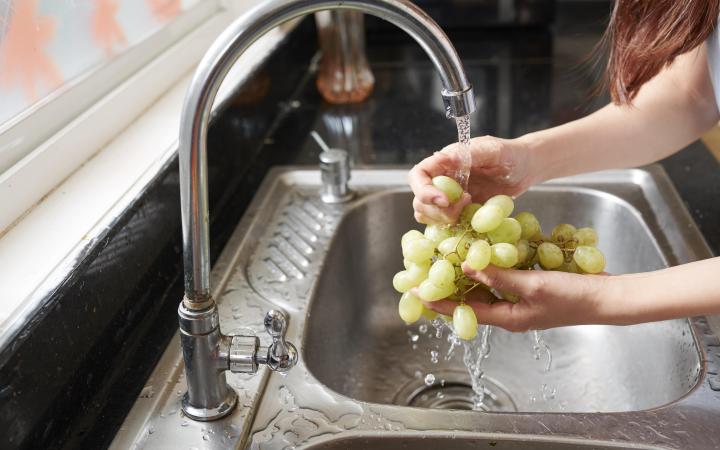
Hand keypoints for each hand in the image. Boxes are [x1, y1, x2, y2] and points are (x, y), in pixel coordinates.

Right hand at [408, 136, 535, 223]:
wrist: (524, 169)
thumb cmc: (510, 155)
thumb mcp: (494, 150)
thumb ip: (472, 153)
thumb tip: (448, 157)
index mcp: (444, 162)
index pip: (418, 175)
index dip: (424, 190)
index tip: (445, 201)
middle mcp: (441, 180)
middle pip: (419, 200)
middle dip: (438, 210)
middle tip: (466, 203)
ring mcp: (448, 198)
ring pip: (427, 214)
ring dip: (443, 219)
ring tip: (470, 207)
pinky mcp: (458, 212)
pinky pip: (443, 224)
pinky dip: (452, 226)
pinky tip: (472, 218)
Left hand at [425, 263, 611, 330]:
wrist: (607, 296)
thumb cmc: (573, 296)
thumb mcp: (533, 285)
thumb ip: (500, 276)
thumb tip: (467, 268)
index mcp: (508, 318)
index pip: (466, 313)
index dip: (440, 303)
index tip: (417, 294)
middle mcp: (511, 312)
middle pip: (473, 300)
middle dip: (451, 287)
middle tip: (428, 272)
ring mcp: (522, 300)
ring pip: (488, 288)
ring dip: (470, 275)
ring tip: (448, 260)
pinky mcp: (532, 287)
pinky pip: (505, 278)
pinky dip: (493, 266)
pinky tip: (484, 251)